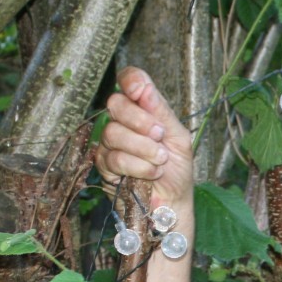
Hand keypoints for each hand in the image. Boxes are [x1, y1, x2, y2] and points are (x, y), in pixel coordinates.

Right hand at [95, 68, 194, 206]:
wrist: (172, 201)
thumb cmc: (176, 169)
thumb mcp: (178, 137)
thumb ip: (161, 112)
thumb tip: (144, 88)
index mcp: (143, 109)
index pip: (128, 80)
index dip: (130, 80)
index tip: (139, 92)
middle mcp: (123, 121)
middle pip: (116, 103)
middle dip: (140, 120)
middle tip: (159, 136)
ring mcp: (110, 142)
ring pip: (113, 132)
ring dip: (143, 148)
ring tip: (160, 160)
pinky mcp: (103, 164)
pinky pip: (114, 158)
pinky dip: (138, 166)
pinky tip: (152, 172)